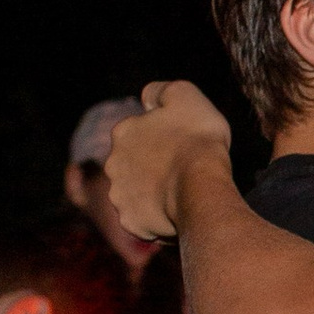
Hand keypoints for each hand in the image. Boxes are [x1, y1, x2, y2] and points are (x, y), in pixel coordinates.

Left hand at [108, 82, 233, 242]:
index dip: (162, 139)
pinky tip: (177, 215)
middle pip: (134, 166)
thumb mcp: (185, 95)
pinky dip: (157, 220)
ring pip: (136, 195)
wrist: (200, 188)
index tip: (182, 146)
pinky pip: (143, 222)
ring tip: (181, 196)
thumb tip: (148, 98)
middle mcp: (113, 164)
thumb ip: (161, 91)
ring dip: (153, 195)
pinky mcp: (131, 222)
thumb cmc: (197, 140)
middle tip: (182, 172)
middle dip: (152, 168)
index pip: (139, 133)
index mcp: (123, 132)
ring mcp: (119, 196)